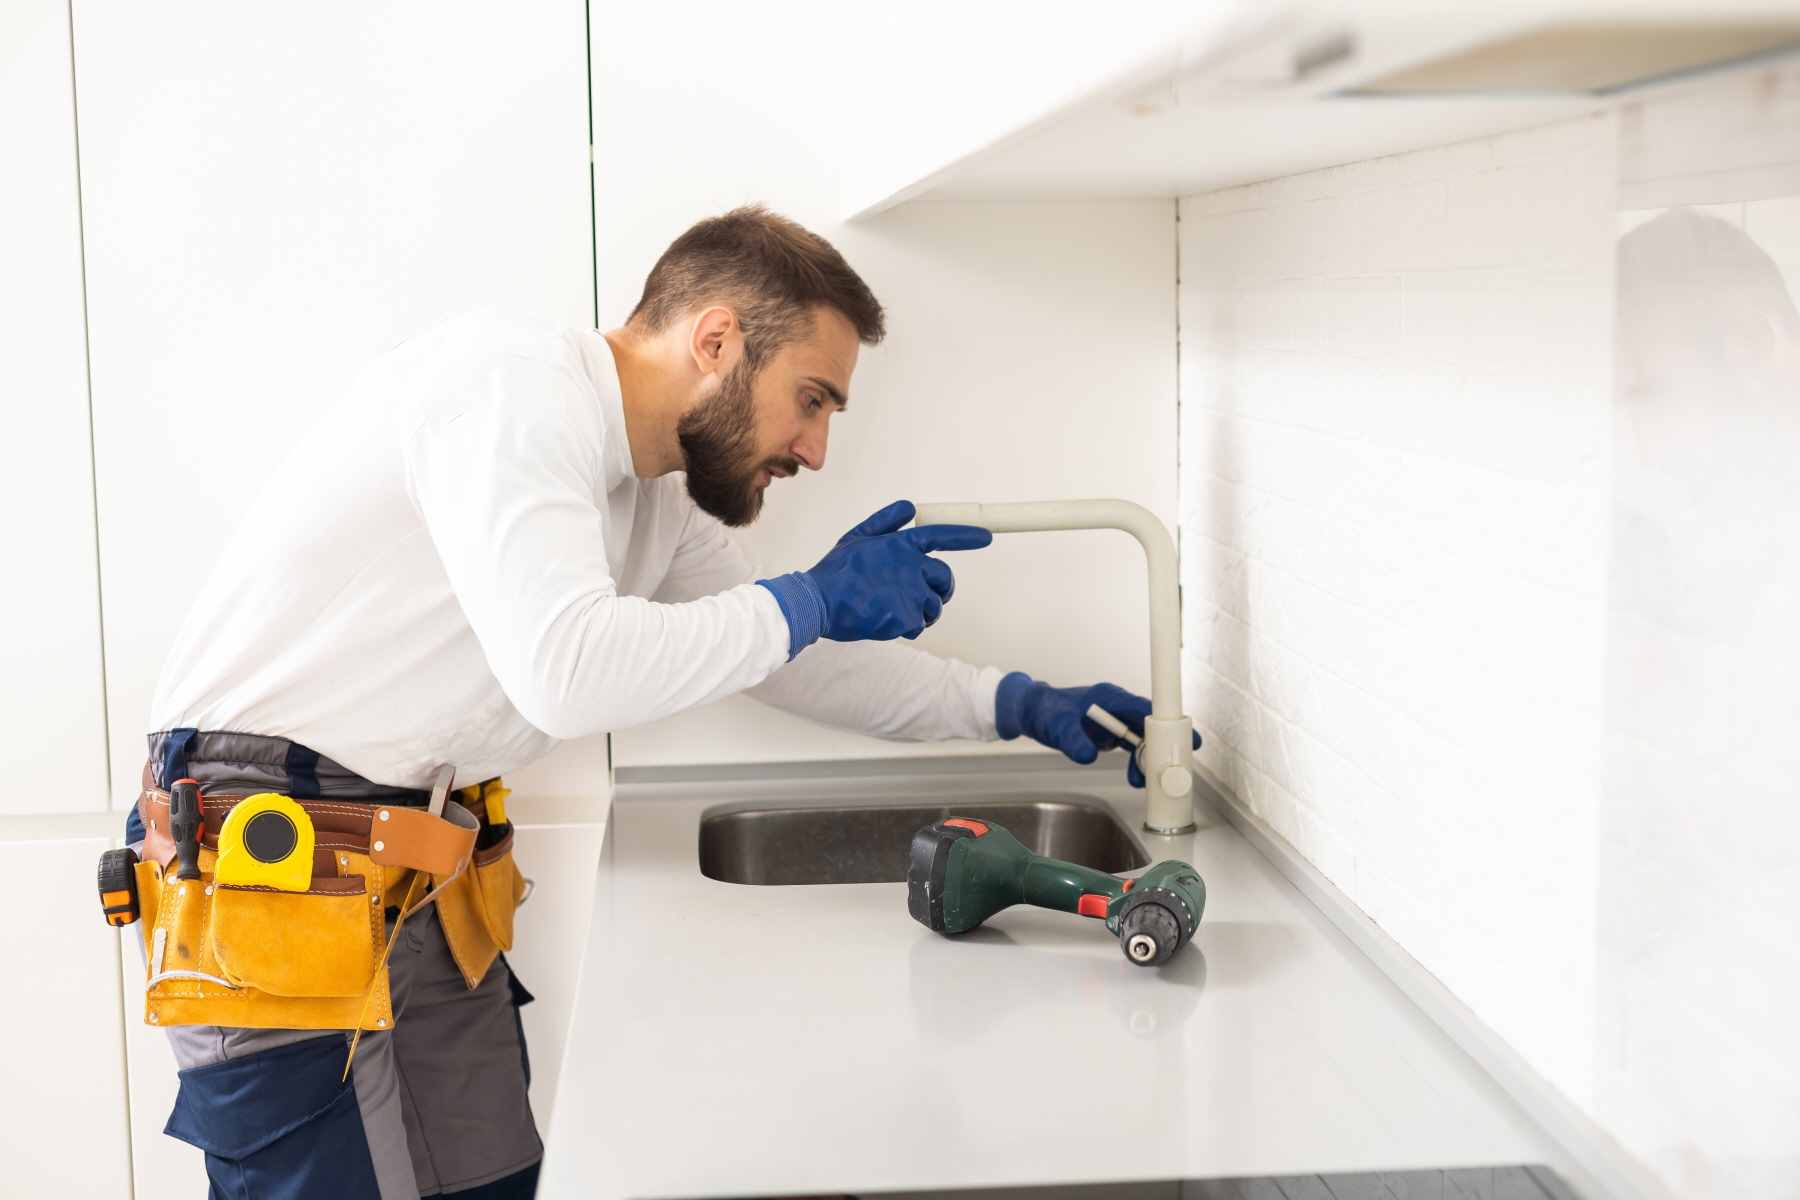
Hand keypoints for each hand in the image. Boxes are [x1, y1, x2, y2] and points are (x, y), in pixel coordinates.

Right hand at [756, 501, 992, 656]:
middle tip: (923, 597)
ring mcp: (911, 592)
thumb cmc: (836, 571)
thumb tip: (910, 508)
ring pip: (934, 606)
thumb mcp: (857, 537)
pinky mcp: (906, 616)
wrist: (819, 602)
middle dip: (939, 590)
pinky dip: (905, 627)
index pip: (942, 536)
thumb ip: (886, 521)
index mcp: (901, 544)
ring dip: (921, 611)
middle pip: (944, 579)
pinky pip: (918, 625)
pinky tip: (885, 621)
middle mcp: (911, 565)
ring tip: (894, 610)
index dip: (966, 536)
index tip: (986, 537)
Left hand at [994, 672, 1199, 787]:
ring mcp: (1120, 719)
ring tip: (1142, 781)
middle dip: (1163, 749)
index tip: (1188, 739)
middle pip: (1154, 726)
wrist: (1034, 713)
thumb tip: (1086, 756)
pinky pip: (1136, 747)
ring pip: (1147, 740)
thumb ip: (1072, 741)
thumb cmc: (1046, 711)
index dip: (1169, 725)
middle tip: (1170, 770)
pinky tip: (1137, 777)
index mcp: (1111, 698)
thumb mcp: (1057, 727)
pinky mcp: (1116, 732)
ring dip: (1150, 760)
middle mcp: (1120, 707)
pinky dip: (1139, 762)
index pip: (1148, 709)